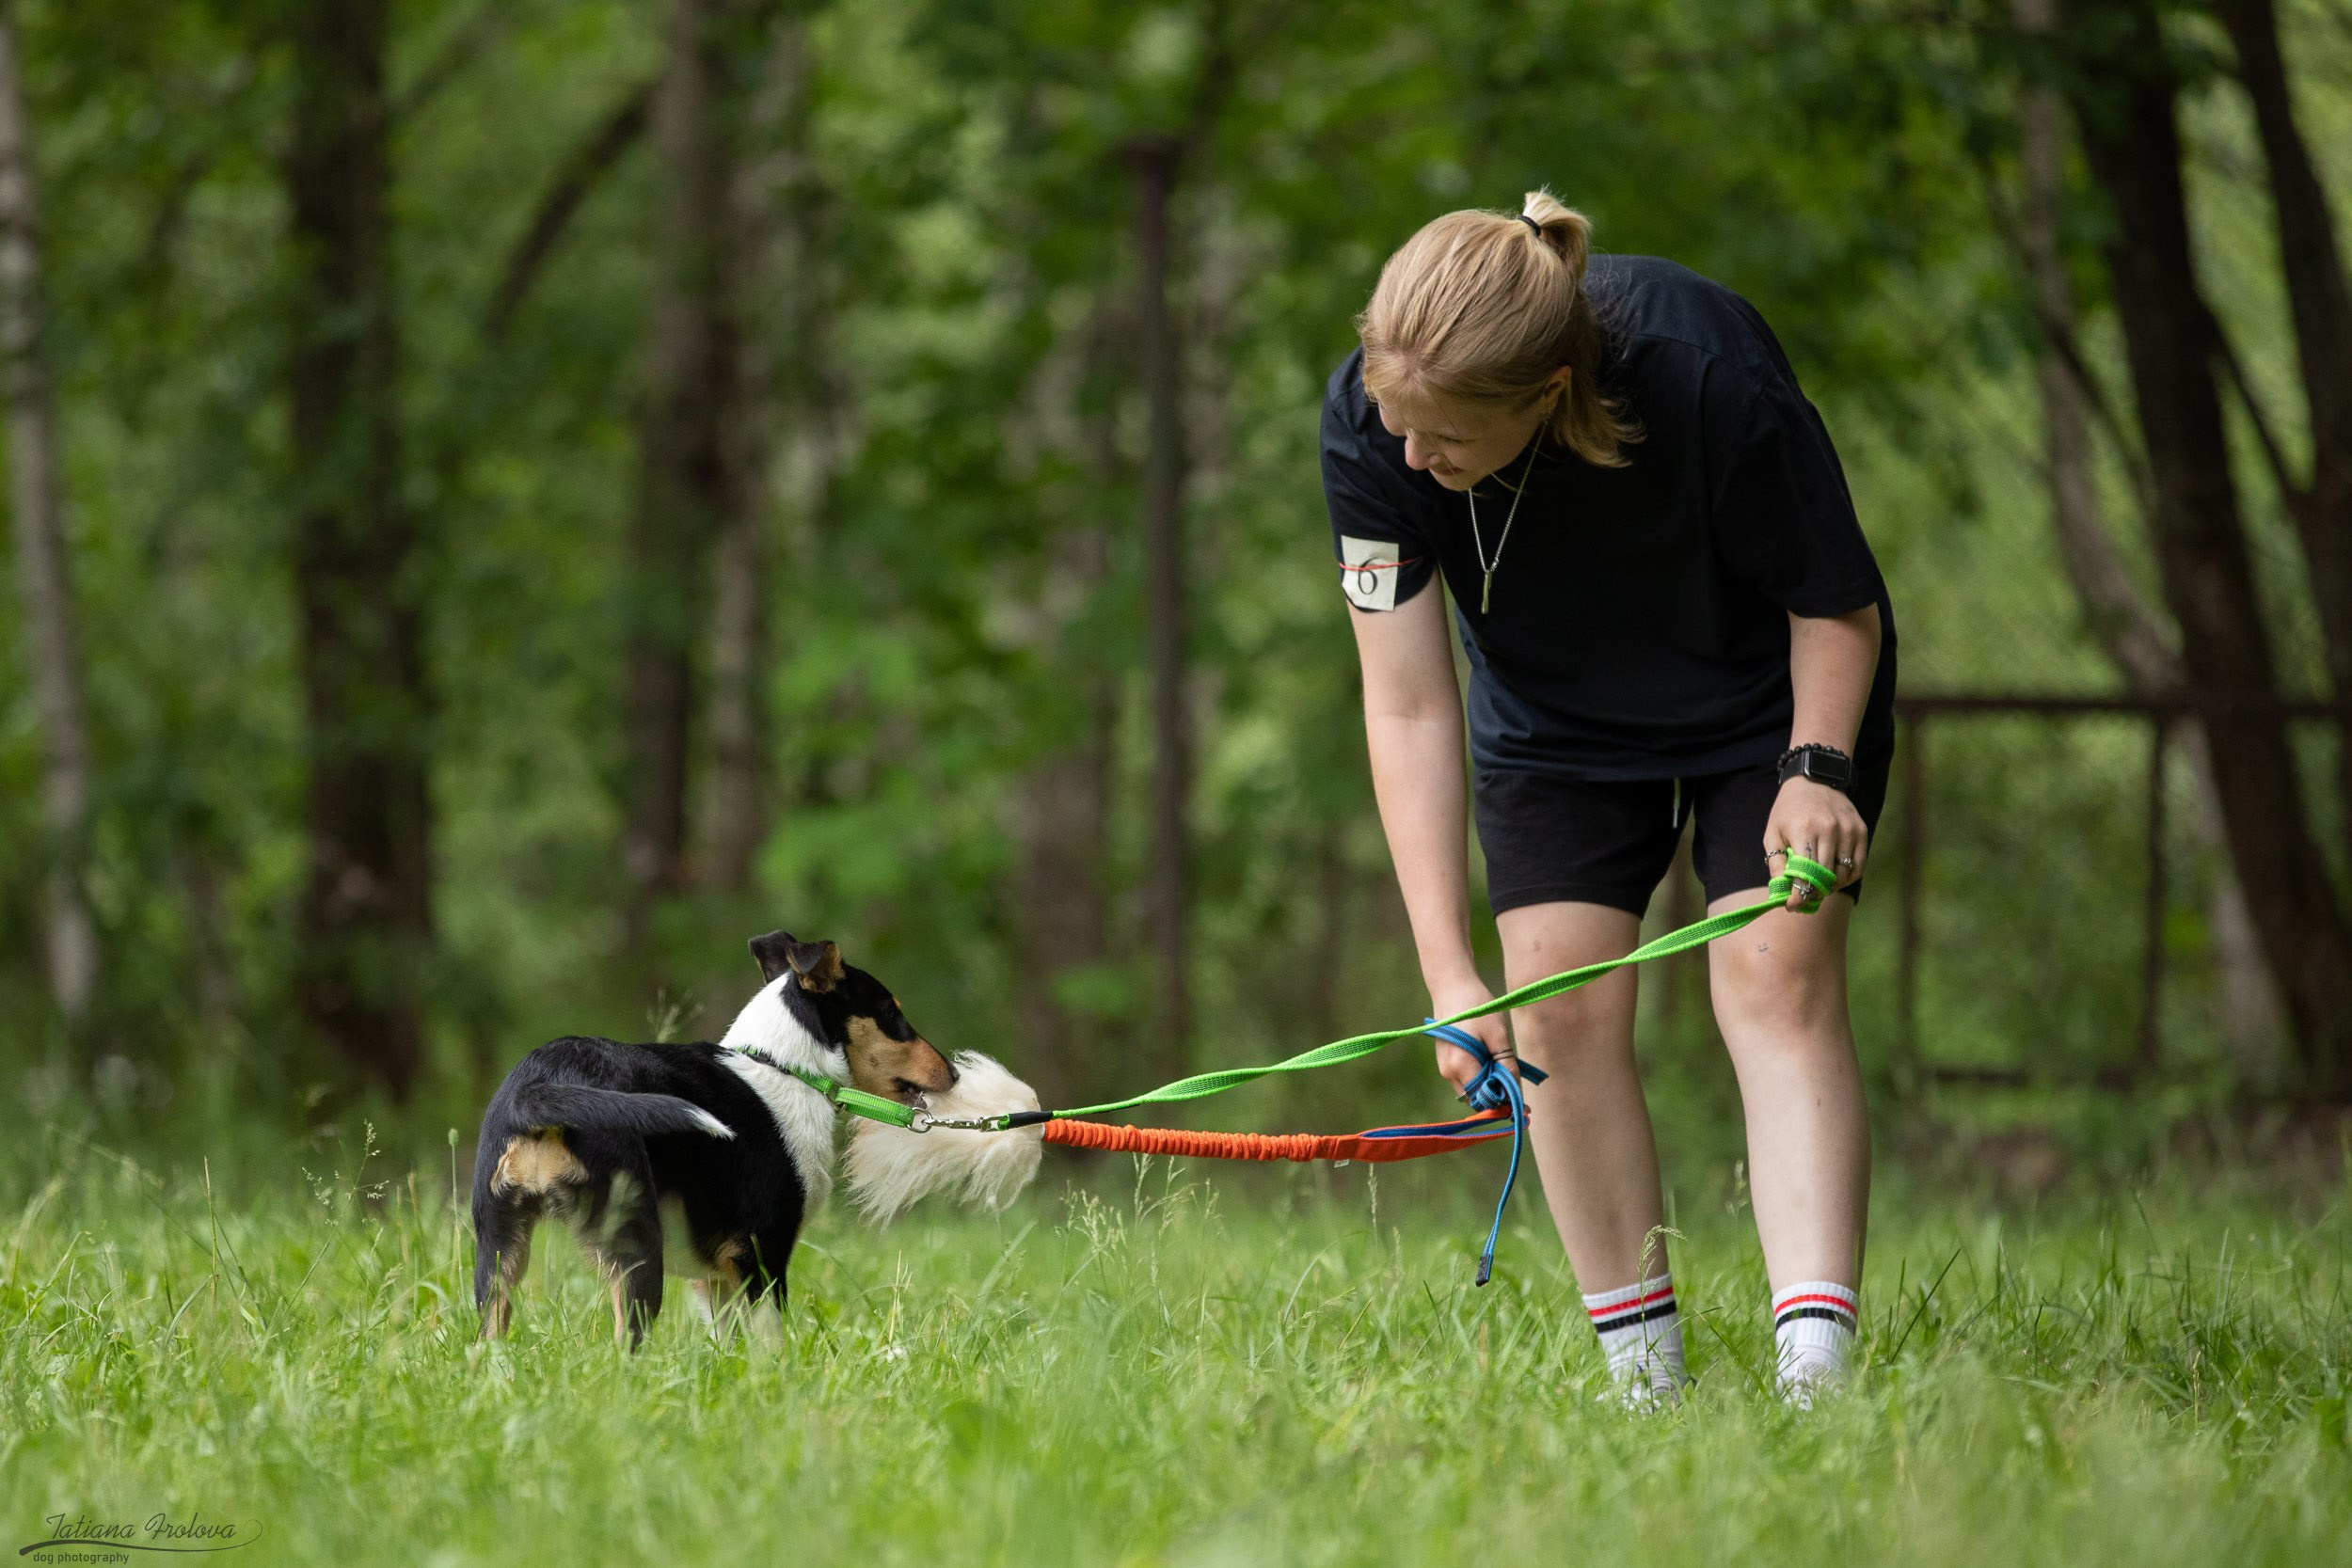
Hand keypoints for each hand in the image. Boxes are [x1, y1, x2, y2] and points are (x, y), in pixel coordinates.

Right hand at [1426, 974, 1514, 1095]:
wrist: (1450, 986)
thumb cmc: (1476, 1006)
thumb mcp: (1498, 1034)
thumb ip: (1506, 1064)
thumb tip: (1515, 1090)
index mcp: (1461, 1066)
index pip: (1485, 1099)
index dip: (1505, 1106)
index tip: (1524, 1109)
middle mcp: (1449, 1072)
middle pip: (1477, 1099)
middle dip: (1498, 1099)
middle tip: (1520, 1092)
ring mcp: (1444, 1067)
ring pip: (1471, 1091)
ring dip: (1489, 1088)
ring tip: (1508, 1074)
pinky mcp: (1445, 1061)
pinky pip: (1465, 1080)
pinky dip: (1480, 1079)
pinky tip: (1494, 1065)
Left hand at [1763, 776, 1867, 908]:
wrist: (1815, 780)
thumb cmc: (1788, 810)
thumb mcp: (1773, 833)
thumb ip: (1776, 863)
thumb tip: (1781, 893)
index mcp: (1803, 830)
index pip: (1805, 873)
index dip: (1799, 894)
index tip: (1792, 906)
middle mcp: (1829, 830)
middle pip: (1825, 876)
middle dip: (1813, 892)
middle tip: (1805, 896)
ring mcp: (1848, 830)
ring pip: (1844, 874)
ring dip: (1831, 887)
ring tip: (1819, 885)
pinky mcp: (1861, 831)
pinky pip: (1858, 866)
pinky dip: (1848, 877)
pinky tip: (1835, 877)